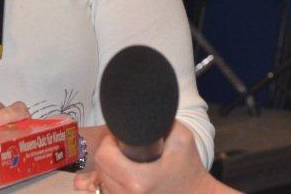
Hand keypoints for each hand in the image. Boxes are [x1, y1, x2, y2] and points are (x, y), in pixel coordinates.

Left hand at [73, 121, 219, 193]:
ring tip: (125, 161)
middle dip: (108, 153)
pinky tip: (124, 174)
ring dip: (108, 169)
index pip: (103, 156)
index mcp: (139, 180)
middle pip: (100, 169)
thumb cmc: (190, 167)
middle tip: (122, 146)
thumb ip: (161, 120)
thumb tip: (143, 106)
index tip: (119, 137)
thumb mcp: (182, 137)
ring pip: (102, 182)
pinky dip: (112, 182)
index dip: (108, 142)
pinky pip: (108, 192)